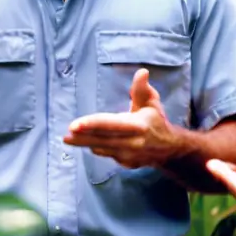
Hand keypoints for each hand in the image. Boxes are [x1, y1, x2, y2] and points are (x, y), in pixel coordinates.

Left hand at [64, 69, 181, 169]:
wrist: (169, 148)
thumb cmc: (156, 120)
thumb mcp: (151, 102)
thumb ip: (142, 88)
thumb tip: (142, 72)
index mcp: (138, 125)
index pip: (111, 124)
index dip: (92, 124)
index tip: (75, 125)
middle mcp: (133, 142)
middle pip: (102, 139)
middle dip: (82, 137)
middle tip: (66, 135)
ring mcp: (129, 155)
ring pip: (102, 148)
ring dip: (84, 143)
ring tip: (69, 139)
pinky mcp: (125, 163)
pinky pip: (106, 154)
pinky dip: (96, 147)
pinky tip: (86, 142)